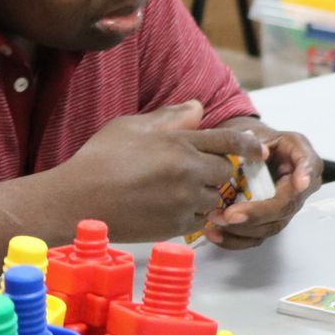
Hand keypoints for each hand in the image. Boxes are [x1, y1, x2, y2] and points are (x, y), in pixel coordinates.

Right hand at [57, 101, 264, 240]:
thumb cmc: (98, 160)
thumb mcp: (129, 126)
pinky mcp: (174, 226)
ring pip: (212, 199)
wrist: (76, 200)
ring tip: (174, 192)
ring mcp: (183, 201)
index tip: (258, 151)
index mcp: (179, 143)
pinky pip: (197, 219)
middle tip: (193, 172)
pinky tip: (165, 207)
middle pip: (224, 173)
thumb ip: (169, 117)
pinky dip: (188, 214)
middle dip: (214, 171)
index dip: (249, 145)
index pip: (230, 142)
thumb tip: (198, 108)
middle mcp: (188, 172)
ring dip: (201, 195)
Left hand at [202, 128, 321, 248]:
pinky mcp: (266, 221)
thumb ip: (256, 140)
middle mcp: (299, 189)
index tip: (297, 184)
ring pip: (269, 227)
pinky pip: (254, 237)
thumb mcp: (256, 133)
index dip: (301, 182)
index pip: (305, 176)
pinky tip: (214, 234)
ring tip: (214, 221)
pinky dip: (233, 239)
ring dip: (241, 229)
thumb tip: (260, 151)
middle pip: (284, 209)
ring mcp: (283, 207)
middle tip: (229, 215)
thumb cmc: (251, 141)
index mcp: (303, 163)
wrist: (244, 151)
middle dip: (256, 214)